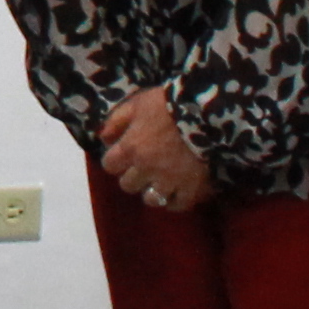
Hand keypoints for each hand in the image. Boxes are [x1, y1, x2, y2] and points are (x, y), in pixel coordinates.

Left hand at [94, 86, 212, 211]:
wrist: (204, 114)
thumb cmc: (167, 105)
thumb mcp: (137, 104)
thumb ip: (117, 121)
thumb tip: (103, 138)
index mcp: (130, 148)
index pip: (109, 165)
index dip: (115, 161)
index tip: (122, 156)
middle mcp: (145, 169)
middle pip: (128, 185)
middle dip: (132, 177)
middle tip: (143, 168)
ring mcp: (168, 181)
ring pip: (151, 199)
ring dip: (152, 191)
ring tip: (160, 183)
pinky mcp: (191, 188)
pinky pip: (178, 204)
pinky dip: (175, 201)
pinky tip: (176, 193)